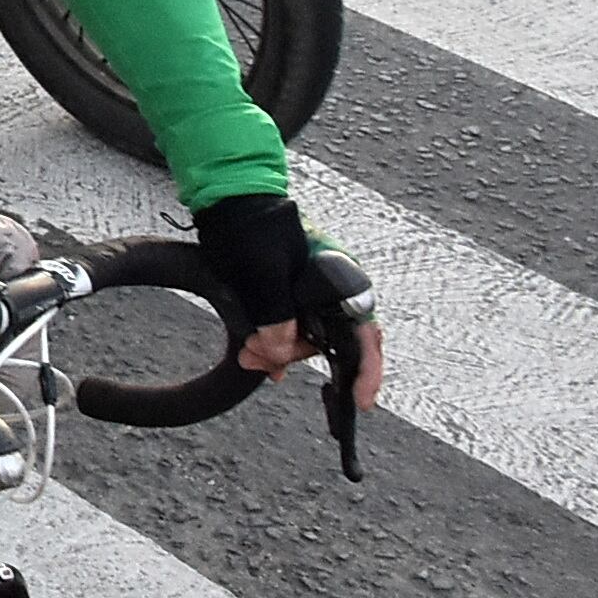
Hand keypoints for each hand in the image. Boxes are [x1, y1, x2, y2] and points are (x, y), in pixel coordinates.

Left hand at [196, 194, 385, 415]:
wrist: (229, 195)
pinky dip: (276, 344)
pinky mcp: (290, 292)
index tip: (360, 402)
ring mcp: (312, 292)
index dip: (368, 372)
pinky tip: (259, 356)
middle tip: (262, 362)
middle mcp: (334, 289)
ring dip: (279, 350)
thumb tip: (278, 354)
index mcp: (342, 281)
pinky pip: (290, 327)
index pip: (367, 336)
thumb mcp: (264, 272)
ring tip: (249, 354)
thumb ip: (276, 315)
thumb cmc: (254, 224)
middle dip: (295, 356)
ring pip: (307, 337)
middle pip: (331, 342)